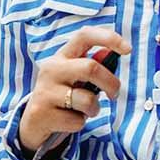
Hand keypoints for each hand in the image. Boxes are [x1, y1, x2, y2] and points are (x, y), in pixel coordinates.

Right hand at [15, 25, 128, 156]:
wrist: (31, 122)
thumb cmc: (61, 96)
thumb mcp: (74, 78)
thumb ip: (92, 65)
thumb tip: (110, 53)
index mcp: (61, 57)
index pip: (84, 36)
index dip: (108, 38)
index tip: (128, 49)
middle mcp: (51, 70)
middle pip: (90, 67)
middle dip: (111, 83)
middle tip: (114, 95)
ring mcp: (45, 91)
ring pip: (86, 99)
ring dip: (94, 109)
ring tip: (85, 111)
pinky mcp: (42, 113)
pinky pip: (76, 121)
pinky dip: (79, 124)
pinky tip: (68, 120)